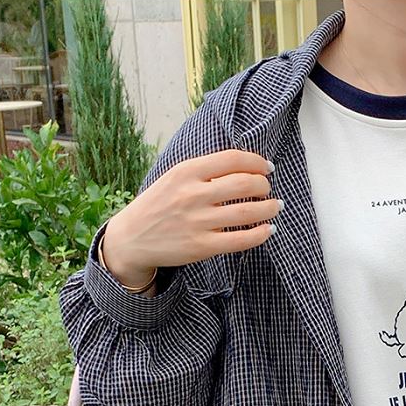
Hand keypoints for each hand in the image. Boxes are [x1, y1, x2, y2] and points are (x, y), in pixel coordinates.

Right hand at [103, 150, 282, 282]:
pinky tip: (268, 230)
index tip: (267, 168)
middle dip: (264, 185)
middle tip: (268, 189)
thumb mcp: (174, 177)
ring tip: (275, 207)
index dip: (257, 162)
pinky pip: (241, 239)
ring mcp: (197, 222)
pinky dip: (261, 234)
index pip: (233, 158)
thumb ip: (204, 170)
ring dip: (269, 208)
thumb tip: (246, 165)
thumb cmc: (158, 205)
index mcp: (186, 172)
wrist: (130, 239)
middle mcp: (193, 194)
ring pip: (248, 211)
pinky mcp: (201, 247)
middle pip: (245, 183)